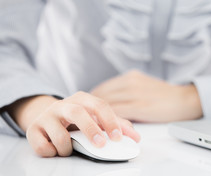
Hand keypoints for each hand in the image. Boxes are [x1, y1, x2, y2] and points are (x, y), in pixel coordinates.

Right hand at [7, 92, 139, 156]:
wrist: (47, 116)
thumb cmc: (78, 118)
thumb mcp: (96, 117)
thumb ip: (117, 125)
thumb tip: (135, 137)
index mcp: (83, 98)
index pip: (100, 106)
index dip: (110, 121)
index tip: (118, 137)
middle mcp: (64, 104)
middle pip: (78, 113)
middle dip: (91, 130)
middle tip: (101, 145)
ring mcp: (47, 116)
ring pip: (60, 135)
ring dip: (69, 148)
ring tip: (71, 149)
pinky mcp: (32, 129)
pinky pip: (43, 147)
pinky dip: (52, 152)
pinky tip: (55, 149)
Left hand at [91, 70, 202, 122]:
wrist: (183, 99)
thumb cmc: (164, 95)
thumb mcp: (143, 84)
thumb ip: (127, 89)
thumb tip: (110, 101)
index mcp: (130, 76)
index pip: (103, 87)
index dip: (93, 100)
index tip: (89, 110)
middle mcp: (130, 82)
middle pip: (102, 95)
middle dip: (93, 108)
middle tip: (88, 119)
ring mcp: (135, 93)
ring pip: (107, 104)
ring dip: (99, 115)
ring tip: (95, 124)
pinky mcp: (140, 106)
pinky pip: (118, 113)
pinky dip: (109, 120)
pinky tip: (107, 126)